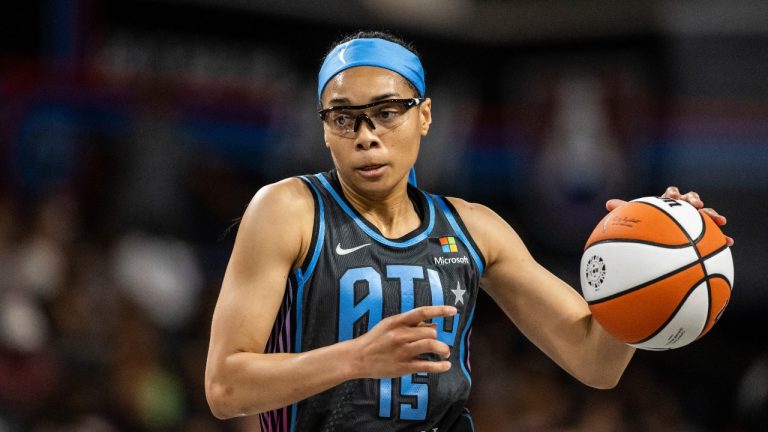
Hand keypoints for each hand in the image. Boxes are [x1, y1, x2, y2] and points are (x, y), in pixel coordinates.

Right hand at [348, 305, 455, 378]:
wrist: (357, 358)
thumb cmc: (375, 339)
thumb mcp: (389, 325)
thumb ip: (411, 324)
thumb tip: (434, 325)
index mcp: (397, 321)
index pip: (422, 312)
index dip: (440, 310)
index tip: (453, 310)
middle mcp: (400, 335)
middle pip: (430, 332)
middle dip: (436, 337)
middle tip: (437, 343)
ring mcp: (402, 351)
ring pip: (431, 345)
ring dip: (443, 349)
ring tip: (445, 353)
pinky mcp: (403, 367)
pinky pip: (427, 365)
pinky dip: (440, 366)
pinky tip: (446, 366)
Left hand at [605, 186, 733, 246]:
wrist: (660, 240)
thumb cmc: (649, 225)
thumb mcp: (638, 219)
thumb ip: (625, 210)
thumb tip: (608, 204)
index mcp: (668, 204)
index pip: (671, 193)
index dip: (673, 194)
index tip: (673, 197)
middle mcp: (683, 209)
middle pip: (691, 200)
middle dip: (695, 201)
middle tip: (696, 205)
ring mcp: (695, 220)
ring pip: (706, 214)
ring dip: (713, 216)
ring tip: (720, 221)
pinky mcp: (703, 233)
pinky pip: (714, 234)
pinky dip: (721, 237)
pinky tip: (728, 242)